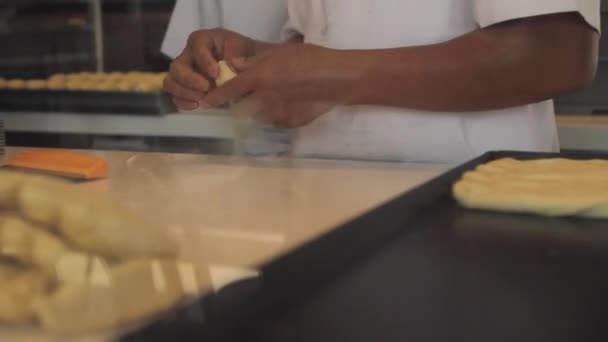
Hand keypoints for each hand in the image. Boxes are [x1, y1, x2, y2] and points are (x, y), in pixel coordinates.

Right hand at [163, 28, 258, 109]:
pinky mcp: (187, 88)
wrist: (250, 73)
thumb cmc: (247, 57)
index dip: (203, 59)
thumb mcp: (248, 50)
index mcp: (205, 40)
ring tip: (201, 99)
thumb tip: (230, 63)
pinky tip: (197, 106)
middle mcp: (191, 54)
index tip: (215, 74)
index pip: (196, 43)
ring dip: (184, 92)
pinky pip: (175, 96)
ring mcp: (186, 72)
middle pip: (177, 65)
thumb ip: (240, 54)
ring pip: (171, 81)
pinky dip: (183, 102)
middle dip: (189, 79)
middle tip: (206, 89)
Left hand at [204, 43, 350, 127]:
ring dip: (258, 112)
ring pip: (258, 116)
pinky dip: (276, 116)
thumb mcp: (279, 53)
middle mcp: (263, 98)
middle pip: (241, 108)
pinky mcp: (289, 123)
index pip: (229, 91)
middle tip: (250, 97)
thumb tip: (235, 66)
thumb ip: (254, 62)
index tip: (206, 103)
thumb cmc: (309, 59)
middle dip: (241, 105)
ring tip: (272, 101)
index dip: (215, 98)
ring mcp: (276, 114)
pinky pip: (275, 122)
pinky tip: (289, 106)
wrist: (336, 79)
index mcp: (258, 78)